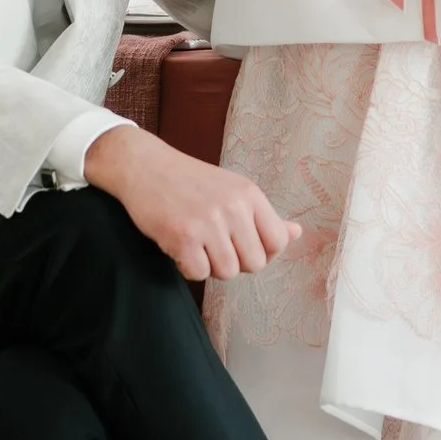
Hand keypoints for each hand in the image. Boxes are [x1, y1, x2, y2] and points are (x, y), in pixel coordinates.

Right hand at [87, 124, 300, 280]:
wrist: (143, 165)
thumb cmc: (189, 181)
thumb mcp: (232, 190)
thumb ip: (263, 216)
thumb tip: (296, 234)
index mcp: (250, 194)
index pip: (278, 242)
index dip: (260, 251)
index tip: (239, 243)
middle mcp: (234, 207)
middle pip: (254, 264)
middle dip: (234, 261)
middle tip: (213, 243)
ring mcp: (209, 222)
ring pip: (227, 272)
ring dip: (209, 265)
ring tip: (195, 243)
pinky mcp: (183, 236)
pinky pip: (198, 274)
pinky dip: (187, 266)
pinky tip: (178, 246)